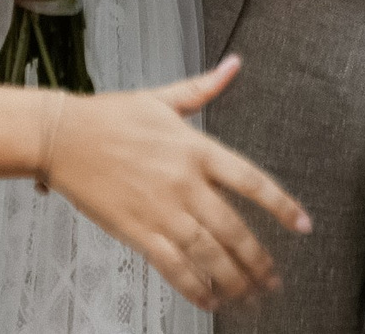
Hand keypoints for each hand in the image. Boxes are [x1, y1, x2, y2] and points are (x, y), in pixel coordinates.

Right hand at [47, 57, 311, 312]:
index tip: (303, 225)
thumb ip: (204, 87)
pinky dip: (196, 287)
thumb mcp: (162, 98)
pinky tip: (209, 299)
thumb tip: (234, 65)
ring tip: (251, 297)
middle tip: (274, 280)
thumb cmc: (109, 116)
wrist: (62, 137)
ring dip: (235, 280)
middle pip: (234, 230)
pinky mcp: (137, 231)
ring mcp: (161, 210)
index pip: (251, 181)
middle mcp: (184, 182)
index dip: (282, 205)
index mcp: (195, 148)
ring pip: (210, 255)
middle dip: (259, 261)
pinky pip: (174, 267)